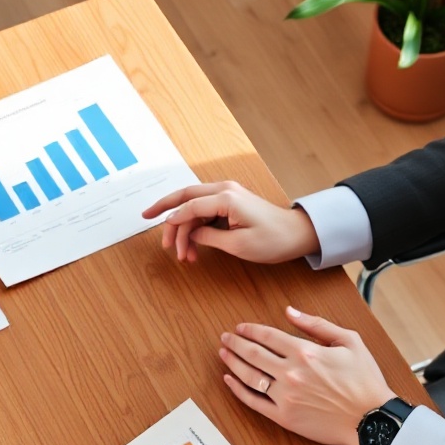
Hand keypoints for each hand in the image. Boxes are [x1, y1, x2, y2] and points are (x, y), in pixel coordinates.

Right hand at [143, 180, 318, 264]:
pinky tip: (193, 245)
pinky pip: (204, 210)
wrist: (298, 234)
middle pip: (185, 196)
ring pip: (193, 204)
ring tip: (182, 254)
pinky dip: (195, 226)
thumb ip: (209, 237)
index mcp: (226, 198)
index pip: (190, 206)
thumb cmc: (274, 239)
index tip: (164, 237)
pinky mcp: (231, 203)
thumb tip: (191, 233)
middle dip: (165, 208)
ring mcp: (228, 195)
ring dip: (184, 226)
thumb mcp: (239, 245)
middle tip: (146, 218)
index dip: (173, 221)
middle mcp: (224, 190)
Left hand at [217, 306, 390, 444]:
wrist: (372, 419)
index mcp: (305, 352)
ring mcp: (285, 396)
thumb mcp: (349, 341)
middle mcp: (291, 373)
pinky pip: (254, 402)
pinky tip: (229, 381)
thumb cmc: (364, 380)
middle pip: (252, 353)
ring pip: (249, 376)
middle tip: (225, 338)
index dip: (250, 330)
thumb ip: (317, 324)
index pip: (267, 336)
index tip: (240, 327)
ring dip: (232, 363)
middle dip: (235, 343)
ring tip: (223, 354)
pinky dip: (238, 390)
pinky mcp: (284, 417)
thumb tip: (290, 311)